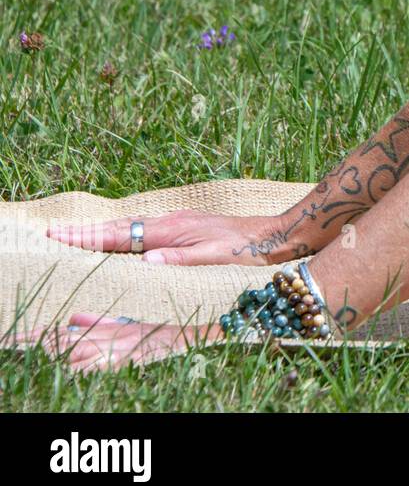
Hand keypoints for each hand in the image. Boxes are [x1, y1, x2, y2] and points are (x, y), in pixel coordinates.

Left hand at [14, 314, 216, 372]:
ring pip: (66, 354)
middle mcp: (106, 340)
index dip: (31, 338)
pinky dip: (67, 369)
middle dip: (27, 345)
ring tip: (14, 352)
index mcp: (107, 331)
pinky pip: (86, 370)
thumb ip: (101, 322)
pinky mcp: (120, 364)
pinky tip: (51, 371)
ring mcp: (113, 353)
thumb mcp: (135, 326)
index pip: (60, 334)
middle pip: (56, 343)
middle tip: (4, 345)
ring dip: (41, 355)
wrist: (201, 340)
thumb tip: (71, 319)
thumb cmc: (172, 335)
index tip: (8, 340)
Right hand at [46, 210, 306, 265]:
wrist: (274, 236)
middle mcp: (172, 223)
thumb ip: (178, 261)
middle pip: (121, 228)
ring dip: (105, 232)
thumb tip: (144, 262)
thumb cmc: (247, 251)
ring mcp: (179, 224)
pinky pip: (146, 231)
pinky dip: (125, 235)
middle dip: (88, 232)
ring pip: (133, 228)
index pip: (121, 235)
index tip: (60, 236)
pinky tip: (123, 240)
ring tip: (78, 237)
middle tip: (56, 235)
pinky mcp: (188, 229)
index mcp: (172, 230)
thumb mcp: (213, 260)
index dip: (89, 238)